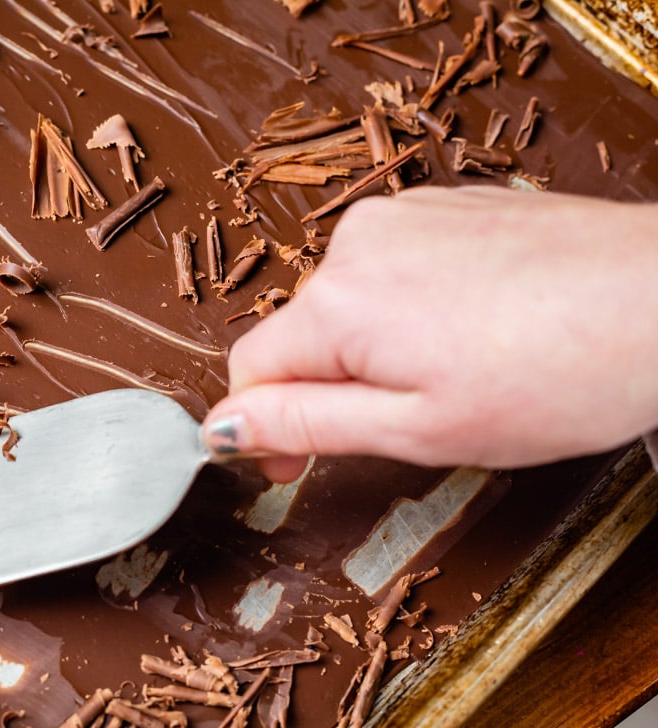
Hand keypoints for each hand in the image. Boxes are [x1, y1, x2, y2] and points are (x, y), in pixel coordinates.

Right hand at [203, 186, 657, 481]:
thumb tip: (223, 428)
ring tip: (459, 372)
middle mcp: (357, 242)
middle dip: (335, 384)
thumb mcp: (416, 429)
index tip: (292, 466)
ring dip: (378, 345)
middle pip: (302, 332)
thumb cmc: (561, 373)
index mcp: (338, 302)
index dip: (263, 427)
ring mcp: (405, 213)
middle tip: (410, 422)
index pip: (249, 368)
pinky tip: (476, 330)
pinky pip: (396, 267)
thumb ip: (305, 424)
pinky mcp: (447, 203)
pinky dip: (416, 307)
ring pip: (350, 301)